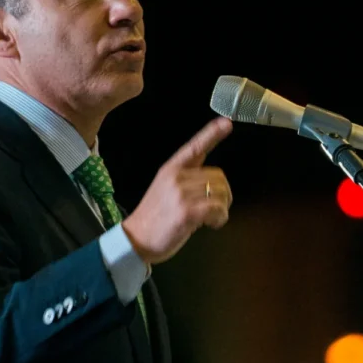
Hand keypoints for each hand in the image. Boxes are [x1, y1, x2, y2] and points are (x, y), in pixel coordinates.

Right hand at [123, 117, 233, 264]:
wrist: (136, 239)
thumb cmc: (155, 217)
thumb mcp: (166, 189)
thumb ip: (187, 179)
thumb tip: (213, 182)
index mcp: (171, 169)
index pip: (195, 147)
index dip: (212, 134)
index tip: (226, 123)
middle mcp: (176, 177)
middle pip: (219, 177)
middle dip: (223, 194)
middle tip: (214, 209)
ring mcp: (181, 194)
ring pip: (221, 193)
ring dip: (222, 209)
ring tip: (209, 218)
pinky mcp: (187, 211)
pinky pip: (218, 209)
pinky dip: (220, 219)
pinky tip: (211, 224)